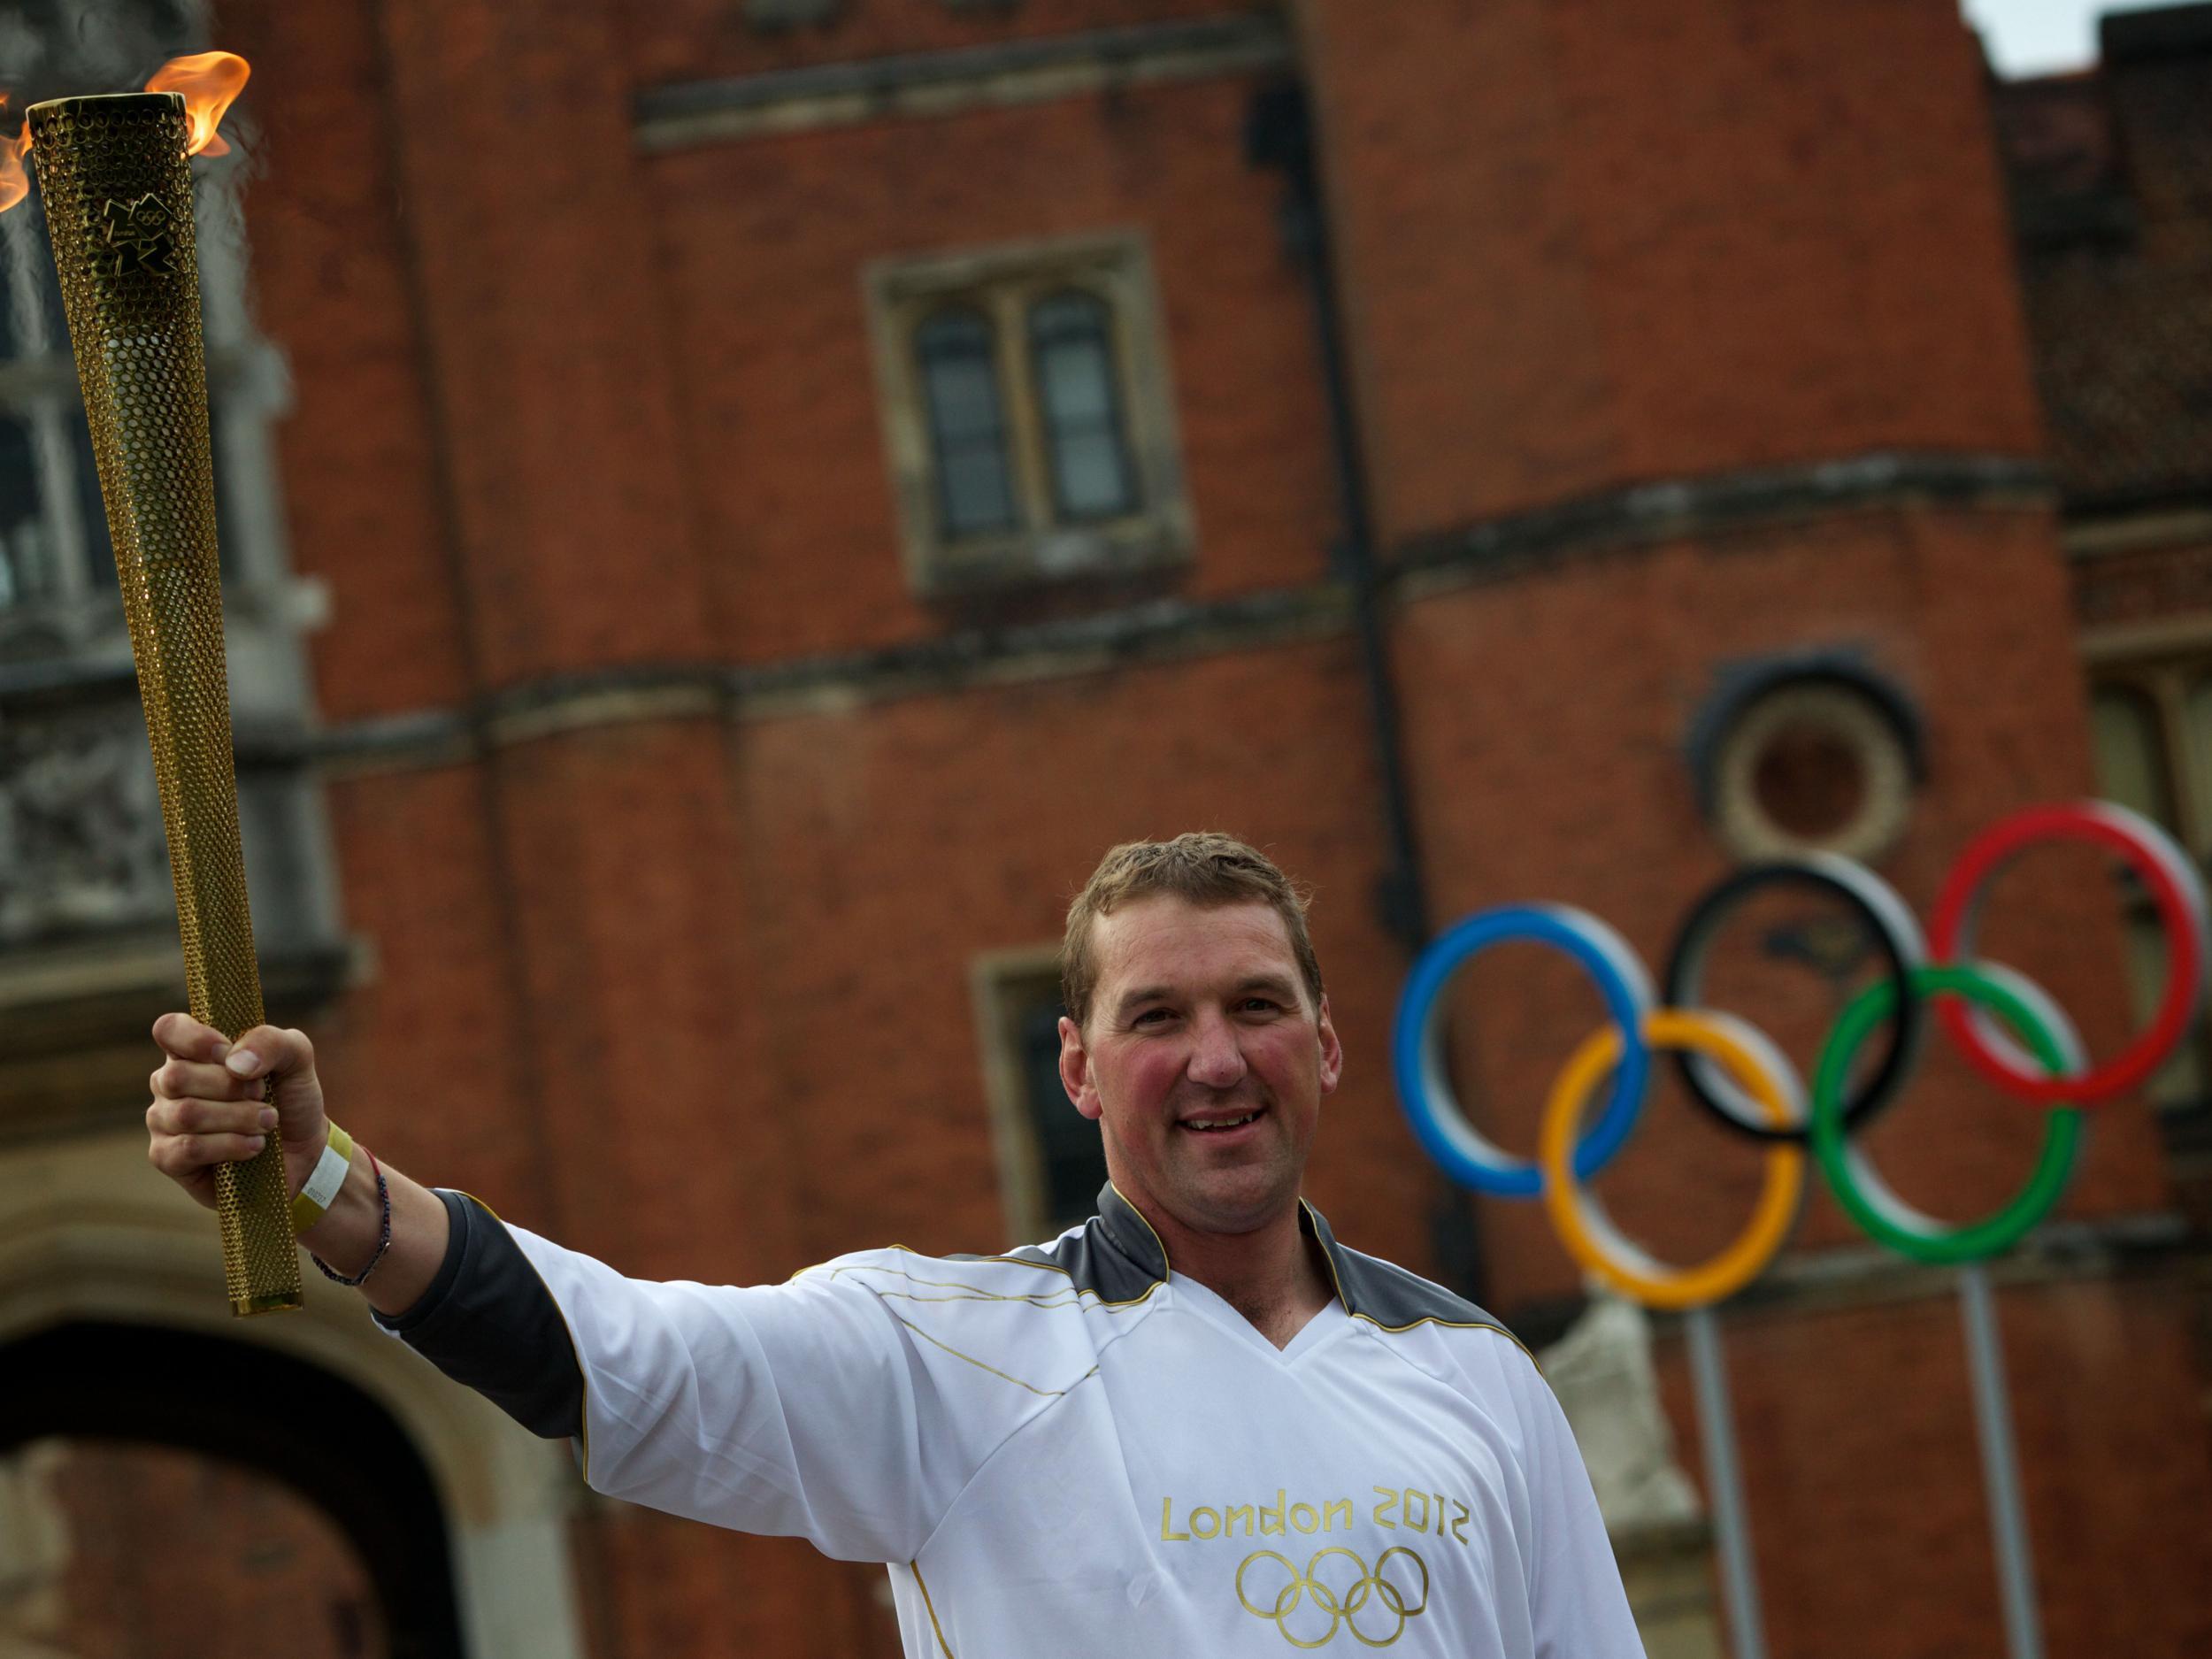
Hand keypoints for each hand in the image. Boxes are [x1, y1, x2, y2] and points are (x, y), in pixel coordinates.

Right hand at [145, 1015, 329, 1211]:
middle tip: (262, 1095)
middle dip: (231, 1087)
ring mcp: (165, 1121)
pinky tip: (254, 1146)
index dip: (196, 1039)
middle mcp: (170, 1083)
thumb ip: (271, 1042)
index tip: (229, 1053)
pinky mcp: (168, 1158)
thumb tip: (234, 1062)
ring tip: (267, 1122)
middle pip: (177, 1076)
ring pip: (186, 1114)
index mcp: (194, 1051)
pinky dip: (230, 1146)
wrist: (302, 1151)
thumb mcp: (296, 1058)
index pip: (169, 1029)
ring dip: (238, 1118)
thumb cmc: (290, 1098)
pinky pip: (188, 1148)